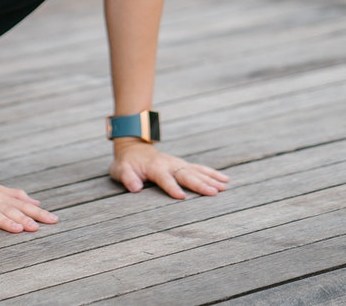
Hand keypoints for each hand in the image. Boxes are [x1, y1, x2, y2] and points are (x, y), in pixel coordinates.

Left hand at [109, 139, 229, 198]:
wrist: (133, 146)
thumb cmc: (126, 163)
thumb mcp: (120, 170)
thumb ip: (127, 178)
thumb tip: (134, 188)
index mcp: (155, 167)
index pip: (164, 179)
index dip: (172, 188)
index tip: (182, 197)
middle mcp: (169, 164)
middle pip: (186, 175)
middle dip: (200, 184)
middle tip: (214, 193)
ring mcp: (177, 163)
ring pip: (196, 171)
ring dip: (210, 179)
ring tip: (224, 187)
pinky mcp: (182, 165)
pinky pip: (200, 169)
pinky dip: (212, 173)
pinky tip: (225, 179)